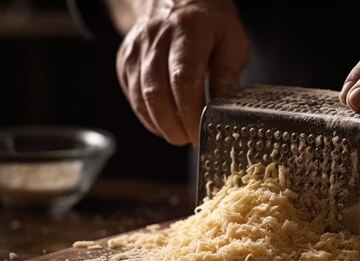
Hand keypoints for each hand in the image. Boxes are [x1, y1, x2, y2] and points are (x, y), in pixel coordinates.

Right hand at [116, 0, 249, 144]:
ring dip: (159, 124)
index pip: (183, 80)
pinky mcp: (126, 59)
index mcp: (188, 31)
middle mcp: (156, 38)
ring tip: (179, 135)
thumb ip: (228, 74)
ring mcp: (137, 49)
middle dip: (173, 125)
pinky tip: (164, 122)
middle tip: (190, 140)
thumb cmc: (211, 21)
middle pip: (155, 92)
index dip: (190, 113)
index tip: (201, 133)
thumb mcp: (232, 41)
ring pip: (139, 96)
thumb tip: (226, 110)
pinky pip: (131, 94)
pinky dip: (147, 115)